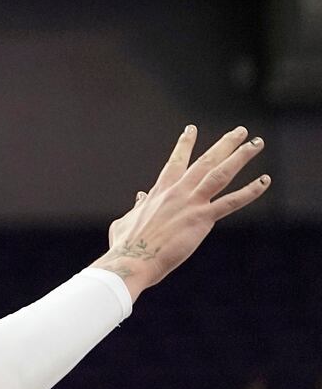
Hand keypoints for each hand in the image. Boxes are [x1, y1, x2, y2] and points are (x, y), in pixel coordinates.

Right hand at [93, 125, 269, 298]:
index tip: (192, 129)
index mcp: (159, 192)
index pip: (176, 163)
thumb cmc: (125, 245)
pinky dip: (250, 191)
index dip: (185, 144)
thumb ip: (138, 207)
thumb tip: (140, 197)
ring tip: (256, 143)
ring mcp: (190, 203)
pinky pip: (231, 202)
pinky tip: (264, 181)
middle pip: (205, 161)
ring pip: (220, 173)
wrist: (131, 259)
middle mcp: (177, 192)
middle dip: (224, 144)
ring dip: (240, 156)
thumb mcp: (126, 220)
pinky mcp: (201, 219)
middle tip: (240, 131)